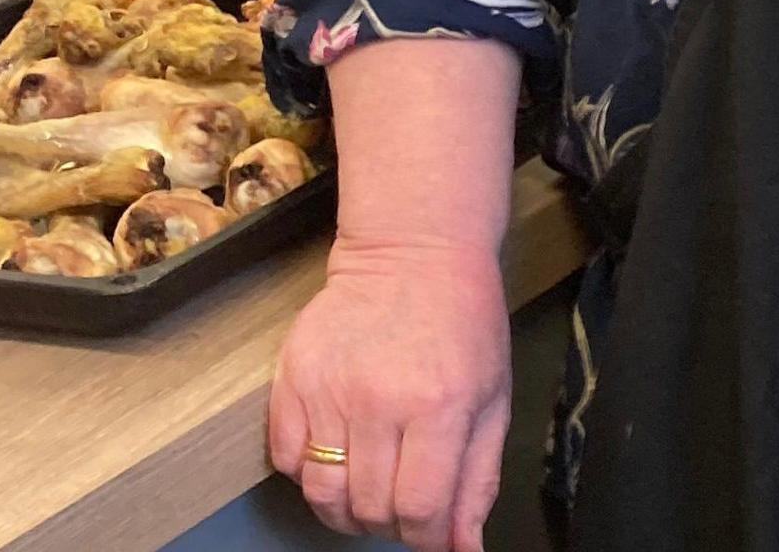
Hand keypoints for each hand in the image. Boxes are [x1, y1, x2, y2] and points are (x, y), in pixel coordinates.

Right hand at [270, 234, 514, 551]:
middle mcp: (380, 403)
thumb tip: (464, 548)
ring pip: (321, 493)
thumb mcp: (492, 398)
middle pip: (368, 508)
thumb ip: (478, 478)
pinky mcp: (291, 381)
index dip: (424, 538)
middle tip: (401, 509)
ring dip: (344, 512)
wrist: (413, 256)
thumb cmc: (463, 325)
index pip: (420, 509)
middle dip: (387, 526)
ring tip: (366, 495)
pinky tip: (336, 456)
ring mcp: (329, 392)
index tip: (430, 534)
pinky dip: (308, 475)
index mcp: (440, 407)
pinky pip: (286, 460)